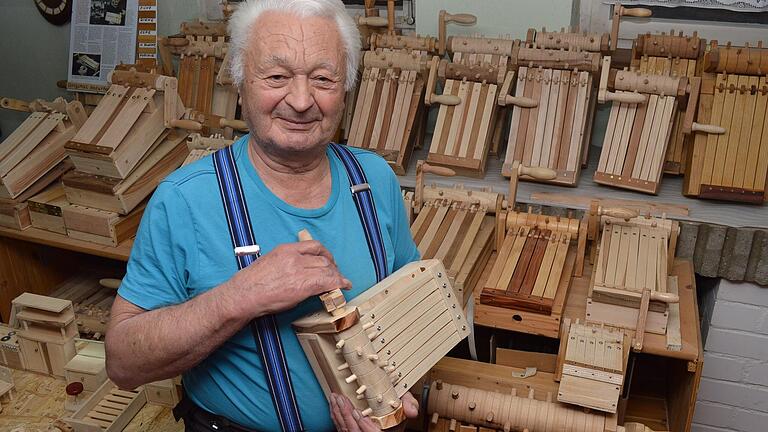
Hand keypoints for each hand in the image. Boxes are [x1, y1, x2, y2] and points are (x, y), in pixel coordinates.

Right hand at [226, 240, 350, 315]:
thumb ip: (288, 262)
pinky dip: (339, 283)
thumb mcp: (270, 262)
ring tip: (341, 282)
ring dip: (337, 276)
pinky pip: (328, 282)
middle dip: (333, 267)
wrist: (244, 295)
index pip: (314, 246)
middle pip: (323, 259)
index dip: (325, 254)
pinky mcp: (303, 286)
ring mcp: (300, 271)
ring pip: (327, 270)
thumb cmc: (252, 283)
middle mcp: (295, 257)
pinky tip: (344, 286)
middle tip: (336, 275)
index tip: (328, 261)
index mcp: (286, 249)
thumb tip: (302, 270)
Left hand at [329, 392, 418, 431]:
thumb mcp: (404, 410)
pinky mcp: (353, 431)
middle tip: (340, 399)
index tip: (357, 412)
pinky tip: (333, 407)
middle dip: (346, 414)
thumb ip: (409, 406)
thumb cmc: (395, 417)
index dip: (365, 425)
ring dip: (338, 413)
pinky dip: (336, 417)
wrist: (387, 425)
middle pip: (354, 431)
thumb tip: (411, 411)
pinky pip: (341, 429)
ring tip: (335, 399)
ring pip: (346, 430)